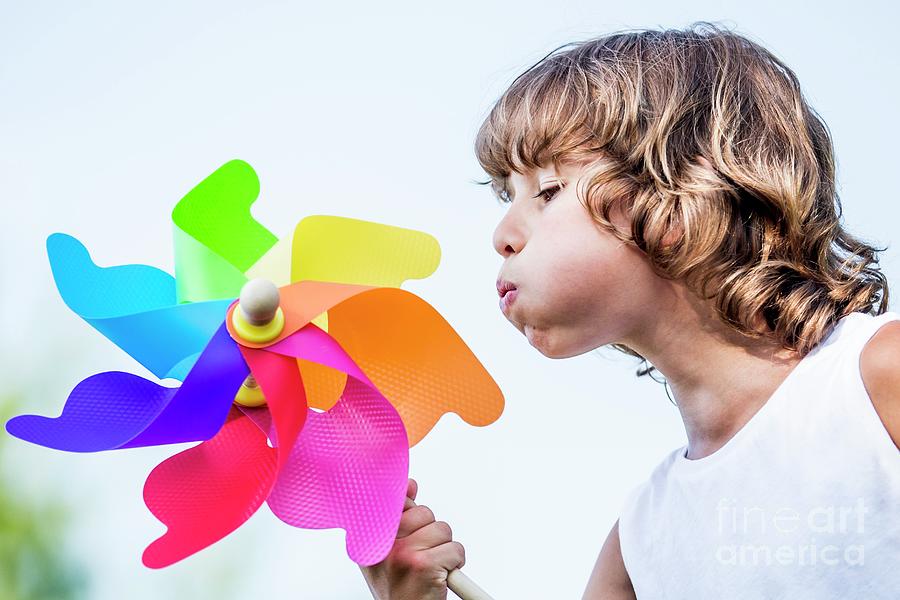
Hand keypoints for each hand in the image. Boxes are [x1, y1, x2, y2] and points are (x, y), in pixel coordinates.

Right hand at [360, 478, 465, 599]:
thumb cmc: (399, 587)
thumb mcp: (389, 551)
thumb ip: (398, 517)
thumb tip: (410, 486)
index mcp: (370, 538)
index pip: (393, 500)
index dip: (407, 505)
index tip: (410, 519)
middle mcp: (383, 544)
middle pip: (424, 513)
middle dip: (430, 533)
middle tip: (420, 556)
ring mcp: (404, 553)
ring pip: (442, 529)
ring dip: (443, 549)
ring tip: (429, 567)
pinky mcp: (425, 565)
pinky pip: (455, 549)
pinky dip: (455, 563)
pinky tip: (440, 577)